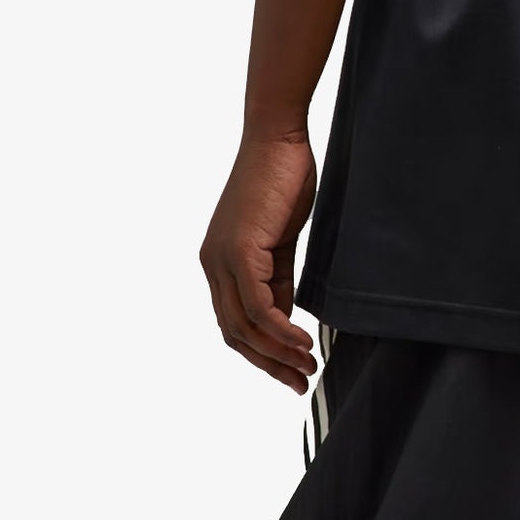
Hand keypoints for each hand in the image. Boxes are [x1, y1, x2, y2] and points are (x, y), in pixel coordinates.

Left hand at [200, 130, 319, 390]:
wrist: (279, 137)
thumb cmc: (284, 177)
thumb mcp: (281, 238)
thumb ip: (278, 277)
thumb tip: (284, 317)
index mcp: (220, 262)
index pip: (234, 322)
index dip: (262, 351)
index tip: (292, 369)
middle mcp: (213, 265)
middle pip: (234, 334)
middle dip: (269, 363)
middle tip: (300, 382)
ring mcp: (222, 260)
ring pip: (244, 326)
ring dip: (277, 353)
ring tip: (307, 367)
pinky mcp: (240, 252)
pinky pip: (257, 306)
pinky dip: (280, 329)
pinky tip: (303, 340)